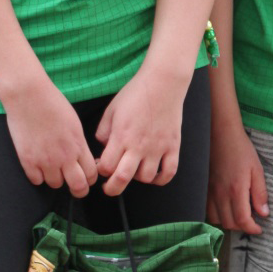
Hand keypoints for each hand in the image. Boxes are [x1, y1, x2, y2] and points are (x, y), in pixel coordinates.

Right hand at [4, 72, 98, 195]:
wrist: (29, 96)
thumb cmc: (52, 103)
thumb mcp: (74, 123)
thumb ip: (78, 143)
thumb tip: (80, 157)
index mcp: (78, 145)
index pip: (91, 174)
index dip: (90, 179)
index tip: (86, 178)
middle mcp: (64, 156)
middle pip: (78, 186)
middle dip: (79, 189)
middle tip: (75, 187)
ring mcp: (45, 160)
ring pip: (55, 185)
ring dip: (55, 179)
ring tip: (52, 169)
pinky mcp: (28, 161)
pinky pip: (36, 180)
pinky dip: (38, 176)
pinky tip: (38, 166)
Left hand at [95, 64, 185, 195]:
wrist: (162, 83)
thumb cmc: (135, 94)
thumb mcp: (111, 110)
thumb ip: (103, 132)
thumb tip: (103, 150)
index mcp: (121, 136)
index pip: (106, 167)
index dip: (100, 171)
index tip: (101, 167)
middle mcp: (139, 145)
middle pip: (123, 179)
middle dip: (112, 188)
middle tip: (109, 187)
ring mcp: (158, 147)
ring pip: (146, 178)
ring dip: (137, 178)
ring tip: (134, 170)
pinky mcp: (173, 146)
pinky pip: (169, 172)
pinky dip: (161, 179)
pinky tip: (154, 174)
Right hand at [207, 122, 268, 233]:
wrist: (220, 134)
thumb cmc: (241, 150)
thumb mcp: (256, 169)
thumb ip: (260, 193)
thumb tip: (263, 213)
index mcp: (236, 190)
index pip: (242, 220)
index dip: (251, 229)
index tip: (259, 229)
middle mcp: (220, 194)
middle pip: (229, 223)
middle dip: (242, 227)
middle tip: (251, 221)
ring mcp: (209, 191)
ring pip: (216, 219)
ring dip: (229, 221)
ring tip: (238, 215)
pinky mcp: (203, 187)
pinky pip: (207, 210)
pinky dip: (217, 214)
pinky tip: (226, 207)